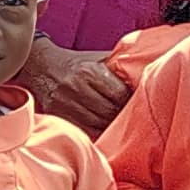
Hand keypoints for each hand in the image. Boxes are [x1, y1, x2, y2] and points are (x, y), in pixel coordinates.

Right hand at [15, 37, 130, 135]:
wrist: (39, 65)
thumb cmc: (76, 63)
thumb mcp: (98, 58)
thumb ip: (120, 66)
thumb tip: (149, 71)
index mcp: (88, 72)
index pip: (120, 94)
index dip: (130, 100)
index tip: (134, 101)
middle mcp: (75, 87)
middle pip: (109, 111)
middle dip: (121, 114)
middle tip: (128, 114)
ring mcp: (63, 103)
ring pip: (97, 124)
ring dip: (109, 124)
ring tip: (115, 120)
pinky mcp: (55, 114)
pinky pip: (83, 129)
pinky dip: (95, 130)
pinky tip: (101, 126)